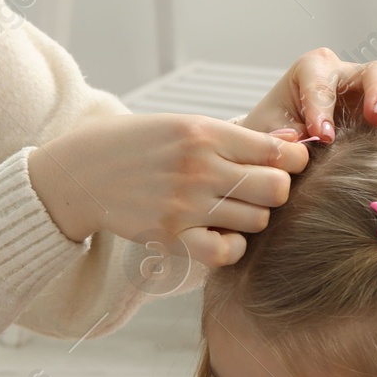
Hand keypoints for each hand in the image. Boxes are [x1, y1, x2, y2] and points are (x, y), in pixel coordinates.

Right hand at [27, 113, 307, 267]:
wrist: (81, 172)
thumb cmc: (138, 144)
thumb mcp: (183, 125)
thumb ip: (234, 137)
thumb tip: (294, 145)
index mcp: (203, 132)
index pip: (279, 152)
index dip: (293, 161)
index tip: (285, 165)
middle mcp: (197, 167)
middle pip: (276, 189)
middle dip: (277, 190)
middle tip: (259, 189)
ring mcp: (184, 204)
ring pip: (257, 220)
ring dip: (253, 217)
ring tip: (233, 209)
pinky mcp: (170, 236)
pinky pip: (226, 252)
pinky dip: (232, 246)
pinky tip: (221, 233)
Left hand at [239, 48, 376, 141]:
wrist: (285, 148)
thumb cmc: (274, 133)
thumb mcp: (266, 133)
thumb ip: (277, 136)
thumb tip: (293, 140)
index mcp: (312, 72)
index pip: (320, 83)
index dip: (321, 107)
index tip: (322, 137)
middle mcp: (348, 77)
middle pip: (372, 71)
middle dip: (376, 91)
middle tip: (375, 117)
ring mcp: (375, 94)